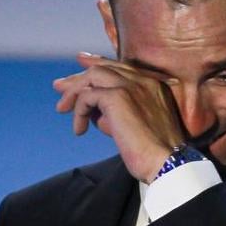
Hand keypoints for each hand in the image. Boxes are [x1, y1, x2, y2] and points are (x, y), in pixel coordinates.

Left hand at [53, 53, 185, 181]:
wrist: (166, 163)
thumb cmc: (154, 154)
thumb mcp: (136, 127)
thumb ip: (116, 114)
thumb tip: (93, 114)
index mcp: (153, 85)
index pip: (121, 66)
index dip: (98, 62)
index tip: (81, 62)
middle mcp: (144, 80)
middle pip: (103, 67)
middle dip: (78, 76)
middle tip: (59, 87)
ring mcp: (132, 86)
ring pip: (92, 76)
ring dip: (74, 93)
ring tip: (62, 109)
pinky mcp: (118, 97)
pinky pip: (87, 96)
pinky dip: (79, 111)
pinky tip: (79, 130)